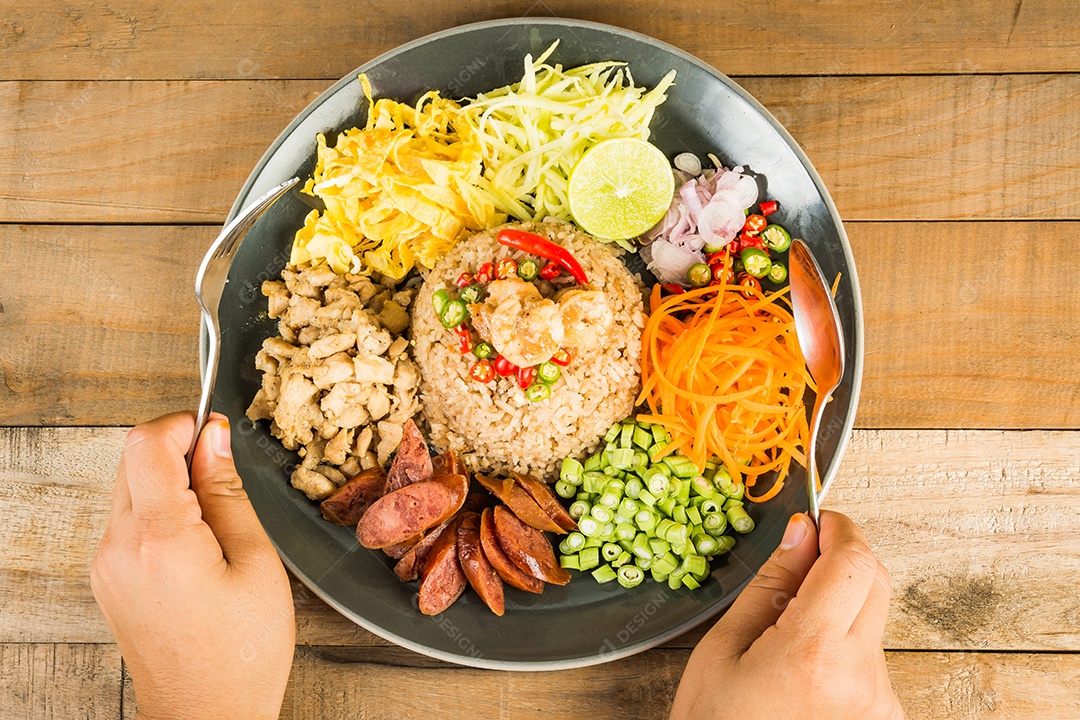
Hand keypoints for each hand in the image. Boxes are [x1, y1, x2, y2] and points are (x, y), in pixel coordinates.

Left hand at [91, 413, 294, 719]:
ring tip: (217, 522)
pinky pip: (127, 520)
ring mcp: (107, 565)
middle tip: (225, 479)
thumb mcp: (256, 561)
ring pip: (128, 487)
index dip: (185, 425)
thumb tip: (214, 438)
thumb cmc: (242, 652)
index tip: (218, 435)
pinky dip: (159, 511)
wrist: (206, 715)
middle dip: (178, 451)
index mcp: (160, 538)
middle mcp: (118, 547)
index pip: (147, 444)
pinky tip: (198, 544)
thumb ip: (228, 493)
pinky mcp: (108, 579)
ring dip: (169, 482)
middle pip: (132, 459)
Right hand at [670, 511, 902, 719]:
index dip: (839, 529)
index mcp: (814, 653)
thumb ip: (771, 585)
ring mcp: (879, 704)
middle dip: (845, 558)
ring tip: (789, 630)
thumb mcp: (724, 649)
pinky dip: (844, 641)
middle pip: (876, 583)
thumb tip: (800, 533)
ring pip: (873, 619)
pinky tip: (804, 661)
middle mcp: (861, 678)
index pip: (852, 562)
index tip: (819, 519)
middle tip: (804, 557)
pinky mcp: (883, 718)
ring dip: (841, 604)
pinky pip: (871, 656)